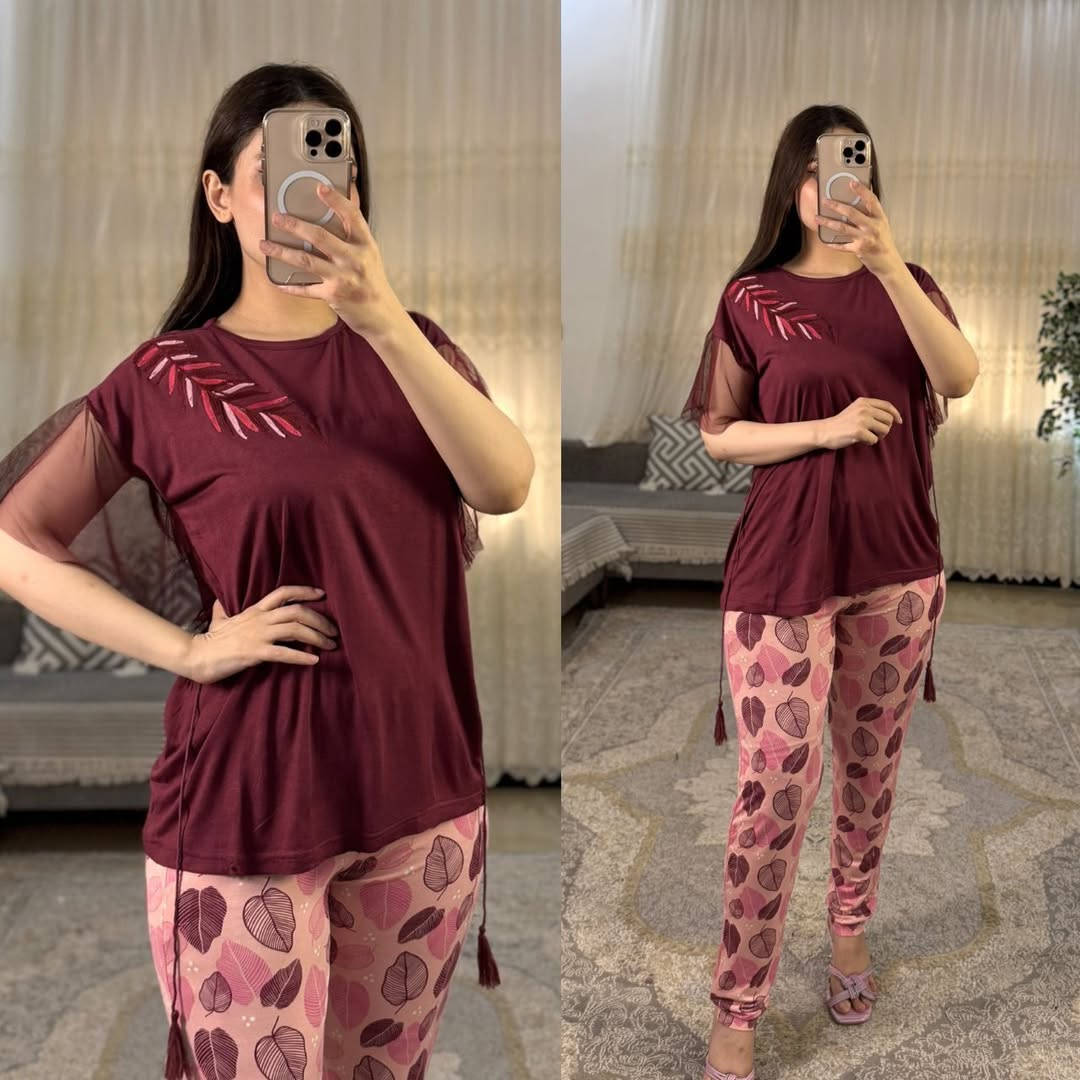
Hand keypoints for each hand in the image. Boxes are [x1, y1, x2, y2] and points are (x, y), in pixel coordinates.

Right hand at [184, 585, 338, 684]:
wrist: (196, 656)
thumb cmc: (210, 640)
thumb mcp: (219, 619)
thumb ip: (224, 610)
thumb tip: (219, 603)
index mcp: (255, 610)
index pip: (283, 592)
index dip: (305, 591)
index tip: (322, 595)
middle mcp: (259, 619)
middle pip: (297, 612)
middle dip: (320, 620)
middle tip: (333, 631)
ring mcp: (258, 635)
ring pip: (295, 630)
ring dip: (317, 637)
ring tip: (330, 645)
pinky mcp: (254, 653)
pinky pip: (284, 653)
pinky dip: (301, 657)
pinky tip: (314, 661)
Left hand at [257, 185, 406, 339]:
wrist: (382, 315)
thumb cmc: (373, 283)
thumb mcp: (369, 257)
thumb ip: (351, 240)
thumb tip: (322, 224)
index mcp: (365, 244)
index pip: (351, 216)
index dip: (335, 200)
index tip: (319, 188)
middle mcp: (355, 259)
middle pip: (319, 236)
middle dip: (294, 225)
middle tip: (277, 217)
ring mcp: (343, 277)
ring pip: (305, 260)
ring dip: (281, 252)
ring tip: (264, 245)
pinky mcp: (333, 295)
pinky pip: (306, 288)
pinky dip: (290, 286)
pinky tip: (277, 281)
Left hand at [815, 178, 904, 278]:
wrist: (888, 261)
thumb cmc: (883, 241)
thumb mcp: (882, 225)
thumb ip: (871, 215)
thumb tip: (855, 203)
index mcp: (880, 217)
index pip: (871, 200)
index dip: (862, 190)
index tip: (852, 183)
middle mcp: (873, 226)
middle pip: (852, 213)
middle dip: (836, 206)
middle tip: (825, 201)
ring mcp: (865, 238)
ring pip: (843, 228)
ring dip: (828, 222)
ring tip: (817, 218)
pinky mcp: (858, 249)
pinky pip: (842, 245)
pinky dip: (832, 243)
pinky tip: (824, 240)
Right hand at [820, 396, 903, 450]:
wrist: (824, 431)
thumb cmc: (841, 423)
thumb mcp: (855, 410)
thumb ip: (870, 409)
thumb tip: (892, 417)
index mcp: (864, 402)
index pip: (887, 405)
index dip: (896, 414)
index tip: (899, 422)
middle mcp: (864, 409)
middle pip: (889, 419)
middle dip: (886, 428)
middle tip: (877, 434)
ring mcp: (861, 420)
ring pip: (884, 430)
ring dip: (879, 436)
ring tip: (869, 437)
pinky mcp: (859, 432)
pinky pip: (874, 440)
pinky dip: (869, 443)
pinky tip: (860, 440)